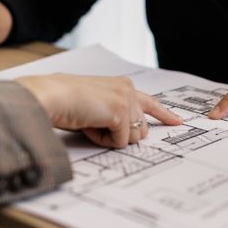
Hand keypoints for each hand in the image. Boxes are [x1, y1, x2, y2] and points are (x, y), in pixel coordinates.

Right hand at [17, 74, 182, 147]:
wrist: (50, 96)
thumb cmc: (65, 101)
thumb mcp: (96, 105)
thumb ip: (114, 112)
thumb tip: (130, 132)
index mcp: (122, 85)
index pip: (150, 103)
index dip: (164, 114)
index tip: (177, 121)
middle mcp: (128, 89)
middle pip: (141, 130)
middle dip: (121, 135)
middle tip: (96, 125)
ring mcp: (126, 100)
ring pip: (132, 138)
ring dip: (110, 138)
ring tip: (90, 123)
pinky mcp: (120, 112)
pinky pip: (120, 142)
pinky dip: (103, 141)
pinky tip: (89, 126)